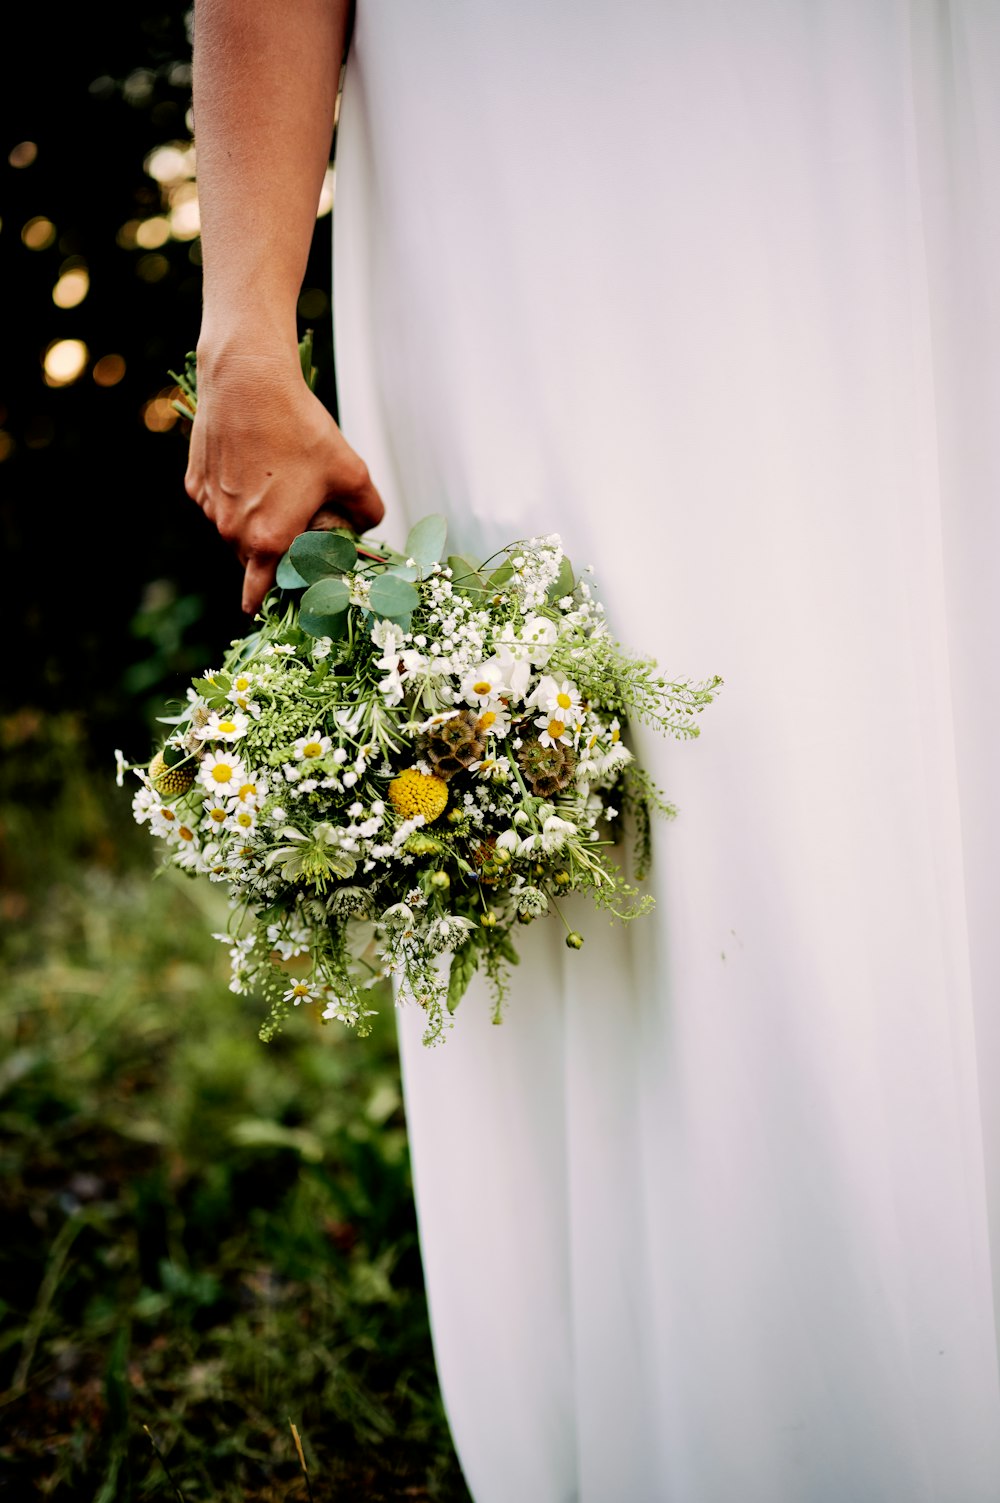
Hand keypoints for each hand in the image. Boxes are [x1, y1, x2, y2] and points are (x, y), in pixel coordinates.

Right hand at [184, 347, 384, 613]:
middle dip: (275, 552)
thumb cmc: (300, 428)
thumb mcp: (352, 472)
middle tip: (302, 525)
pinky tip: (256, 466)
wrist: (247, 380)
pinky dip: (237, 496)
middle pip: (253, 560)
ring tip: (280, 487)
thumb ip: (368, 511)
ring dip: (255, 523)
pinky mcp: (195, 483)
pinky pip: (219, 503)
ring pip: (234, 531)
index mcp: (268, 541)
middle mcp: (232, 532)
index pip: (259, 594)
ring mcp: (210, 507)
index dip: (272, 601)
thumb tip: (368, 528)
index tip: (281, 602)